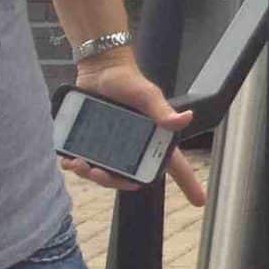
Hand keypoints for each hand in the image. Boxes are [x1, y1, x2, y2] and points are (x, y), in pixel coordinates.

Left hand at [66, 51, 204, 204]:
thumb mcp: (146, 95)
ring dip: (90, 174)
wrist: (99, 68)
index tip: (200, 200)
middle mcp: (134, 147)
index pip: (175, 164)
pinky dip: (76, 165)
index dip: (189, 183)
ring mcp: (112, 146)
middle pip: (128, 177)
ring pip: (104, 172)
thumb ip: (162, 110)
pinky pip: (85, 161)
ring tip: (78, 165)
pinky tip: (69, 161)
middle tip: (96, 173)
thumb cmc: (128, 79)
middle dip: (111, 181)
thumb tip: (185, 119)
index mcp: (153, 139)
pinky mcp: (92, 141)